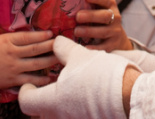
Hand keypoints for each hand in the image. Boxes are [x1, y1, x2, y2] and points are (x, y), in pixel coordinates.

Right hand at [0, 17, 56, 93]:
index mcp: (6, 41)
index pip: (27, 37)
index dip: (41, 35)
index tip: (51, 33)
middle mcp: (12, 53)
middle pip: (35, 49)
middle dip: (50, 46)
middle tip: (62, 43)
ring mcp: (13, 68)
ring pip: (36, 64)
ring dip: (50, 61)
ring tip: (61, 58)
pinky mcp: (12, 80)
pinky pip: (30, 80)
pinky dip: (41, 80)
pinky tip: (50, 78)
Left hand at [18, 35, 136, 118]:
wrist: (129, 93)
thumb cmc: (99, 74)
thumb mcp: (79, 55)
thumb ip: (62, 48)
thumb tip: (56, 42)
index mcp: (50, 101)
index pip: (26, 102)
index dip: (26, 90)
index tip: (32, 81)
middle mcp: (58, 116)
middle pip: (39, 113)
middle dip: (41, 99)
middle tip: (49, 85)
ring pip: (56, 114)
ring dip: (57, 102)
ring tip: (68, 87)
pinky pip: (71, 115)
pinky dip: (71, 107)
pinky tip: (82, 94)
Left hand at [74, 0, 131, 51]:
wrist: (117, 37)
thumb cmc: (101, 19)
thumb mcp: (100, 9)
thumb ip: (90, 4)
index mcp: (110, 5)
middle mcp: (115, 17)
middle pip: (105, 16)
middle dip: (91, 16)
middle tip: (78, 16)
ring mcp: (115, 31)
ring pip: (103, 31)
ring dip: (89, 31)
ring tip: (76, 31)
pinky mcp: (112, 44)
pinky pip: (103, 46)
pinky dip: (94, 47)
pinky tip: (85, 46)